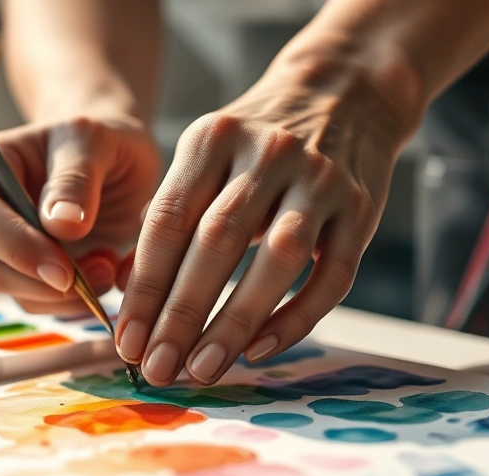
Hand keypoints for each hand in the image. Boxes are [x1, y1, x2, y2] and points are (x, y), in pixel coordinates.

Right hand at [0, 114, 159, 315]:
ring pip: (17, 292)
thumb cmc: (101, 143)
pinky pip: (42, 302)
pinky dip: (76, 299)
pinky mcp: (28, 273)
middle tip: (103, 268)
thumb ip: (77, 178)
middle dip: (46, 281)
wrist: (117, 162)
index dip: (15, 247)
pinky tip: (105, 268)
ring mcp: (2, 247)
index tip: (65, 269)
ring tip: (110, 262)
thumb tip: (61, 225)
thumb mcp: (95, 142)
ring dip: (67, 294)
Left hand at [116, 59, 419, 385]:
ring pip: (278, 258)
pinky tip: (261, 350)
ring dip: (235, 321)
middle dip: (181, 313)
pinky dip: (297, 318)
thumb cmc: (258, 144)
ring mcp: (320, 180)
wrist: (346, 93)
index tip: (126, 340)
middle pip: (217, 241)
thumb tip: (130, 292)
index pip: (169, 220)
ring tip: (202, 369)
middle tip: (157, 368)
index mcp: (214, 139)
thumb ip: (171, 215)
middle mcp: (268, 153)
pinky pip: (332, 274)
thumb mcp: (207, 156)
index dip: (144, 286)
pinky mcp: (361, 208)